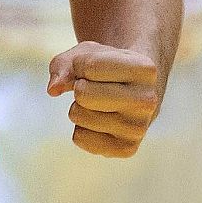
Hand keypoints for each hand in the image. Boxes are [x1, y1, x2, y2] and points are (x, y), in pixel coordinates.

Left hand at [48, 42, 162, 157]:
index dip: (80, 64)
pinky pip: (79, 138)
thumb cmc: (107, 65)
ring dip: (80, 107)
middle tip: (96, 86)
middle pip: (83, 94)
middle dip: (79, 87)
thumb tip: (53, 89)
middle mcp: (148, 100)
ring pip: (78, 115)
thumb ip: (63, 65)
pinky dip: (81, 128)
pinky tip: (101, 120)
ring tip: (100, 103)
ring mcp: (139, 128)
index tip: (94, 66)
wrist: (134, 88)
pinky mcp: (127, 149)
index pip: (89, 66)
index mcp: (145, 69)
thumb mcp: (86, 53)